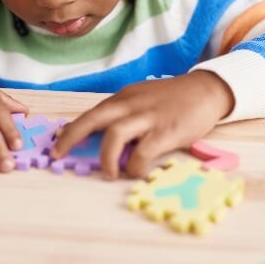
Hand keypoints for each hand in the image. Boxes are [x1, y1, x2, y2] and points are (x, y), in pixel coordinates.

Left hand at [51, 70, 233, 178]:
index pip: (91, 113)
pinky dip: (135, 166)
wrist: (207, 90)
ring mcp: (149, 117)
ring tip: (109, 173)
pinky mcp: (166, 131)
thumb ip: (124, 113)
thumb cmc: (174, 98)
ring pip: (115, 135)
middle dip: (72, 137)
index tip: (57, 144)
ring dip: (106, 158)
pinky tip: (136, 171)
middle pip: (94, 118)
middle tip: (59, 154)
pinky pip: (143, 152)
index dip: (71, 129)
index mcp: (124, 98)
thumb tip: (102, 137)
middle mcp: (132, 104)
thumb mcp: (143, 99)